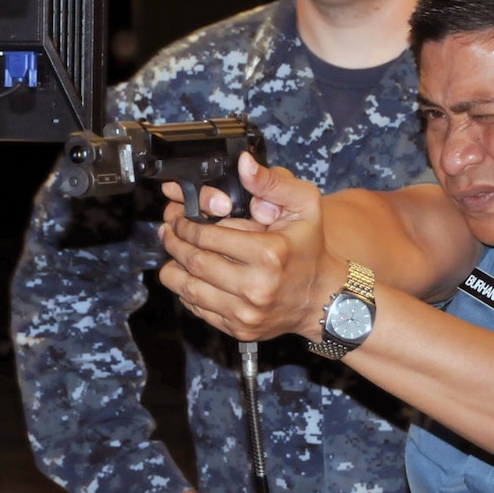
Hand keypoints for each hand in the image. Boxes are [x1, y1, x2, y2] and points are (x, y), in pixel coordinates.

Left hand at [159, 154, 338, 342]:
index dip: (186, 225)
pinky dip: (187, 291)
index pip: (208, 237)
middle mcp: (256, 287)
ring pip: (189, 289)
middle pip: (195, 263)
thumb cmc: (311, 249)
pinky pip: (198, 309)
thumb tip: (244, 164)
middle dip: (175, 244)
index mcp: (269, 254)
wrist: (324, 298)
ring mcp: (246, 312)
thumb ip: (272, 182)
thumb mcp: (305, 206)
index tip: (180, 218)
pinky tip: (191, 276)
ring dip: (173, 268)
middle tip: (169, 232)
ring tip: (173, 252)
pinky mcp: (239, 329)